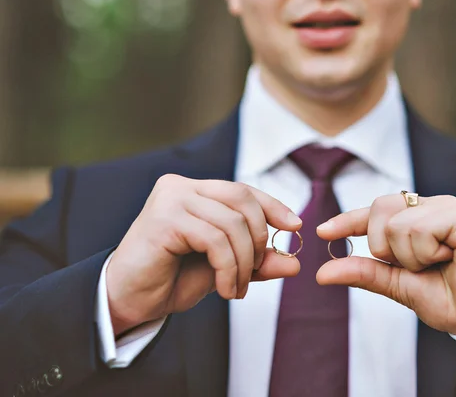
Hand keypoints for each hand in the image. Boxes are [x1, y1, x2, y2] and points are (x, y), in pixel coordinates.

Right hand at [107, 174, 301, 334]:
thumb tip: (295, 264)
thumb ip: (255, 263)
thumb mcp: (223, 269)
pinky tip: (224, 288)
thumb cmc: (170, 279)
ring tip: (236, 288)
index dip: (272, 205)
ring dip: (244, 262)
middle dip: (258, 239)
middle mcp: (180, 187)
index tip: (295, 225)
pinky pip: (215, 240)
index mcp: (194, 191)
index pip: (243, 190)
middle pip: (242, 199)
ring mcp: (170, 199)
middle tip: (256, 271)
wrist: (127, 300)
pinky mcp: (164, 218)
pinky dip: (229, 268)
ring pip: (232, 223)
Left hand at [316, 194, 455, 347]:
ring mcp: (447, 208)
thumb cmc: (449, 298)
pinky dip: (426, 252)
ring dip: (411, 257)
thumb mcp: (398, 285)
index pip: (374, 212)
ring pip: (397, 224)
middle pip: (379, 210)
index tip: (321, 231)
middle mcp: (430, 207)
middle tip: (415, 265)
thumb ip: (365, 272)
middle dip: (386, 248)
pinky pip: (419, 228)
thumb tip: (323, 272)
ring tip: (438, 264)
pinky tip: (450, 257)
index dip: (347, 221)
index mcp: (416, 219)